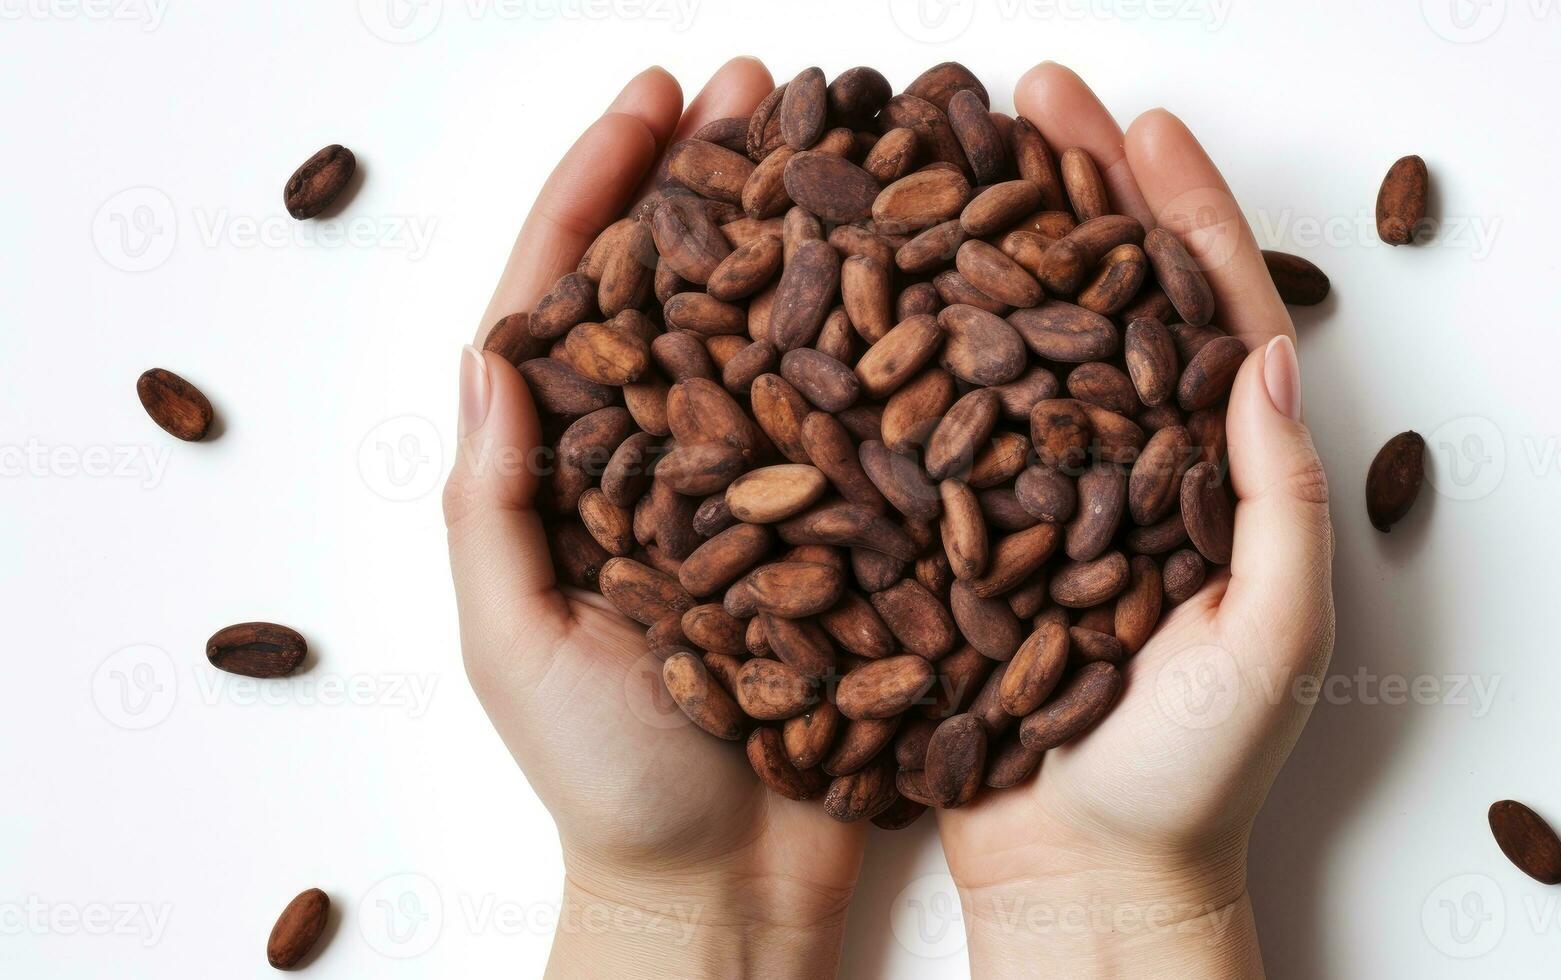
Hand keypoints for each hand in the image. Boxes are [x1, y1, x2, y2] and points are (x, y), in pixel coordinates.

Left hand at [442, 60, 862, 979]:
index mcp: (572, 471)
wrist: (726, 890)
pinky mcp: (835, 533)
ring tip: (848, 147)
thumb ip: (494, 507)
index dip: (605, 189)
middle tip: (765, 85)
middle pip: (684, 288)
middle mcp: (665, 461)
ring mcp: (756, 491)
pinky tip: (920, 285)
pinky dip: (880, 347)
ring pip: (778, 336)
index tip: (654, 99)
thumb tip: (490, 355)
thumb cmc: (608, 785)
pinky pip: (855, 422)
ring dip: (807, 236)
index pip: (575, 299)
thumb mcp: (517, 647)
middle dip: (718, 180)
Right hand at [934, 64, 1335, 978]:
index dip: (1176, 212)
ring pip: (1009, 344)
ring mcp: (1037, 496)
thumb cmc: (1191, 779)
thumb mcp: (1269, 640)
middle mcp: (1120, 467)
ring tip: (945, 156)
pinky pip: (938, 427)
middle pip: (1096, 300)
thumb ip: (1275, 501)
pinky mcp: (962, 537)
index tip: (1142, 124)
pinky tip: (872, 291)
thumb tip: (1271, 351)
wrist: (1083, 879)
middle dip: (1069, 191)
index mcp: (1210, 474)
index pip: (1201, 314)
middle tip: (1028, 95)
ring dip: (983, 244)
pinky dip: (912, 351)